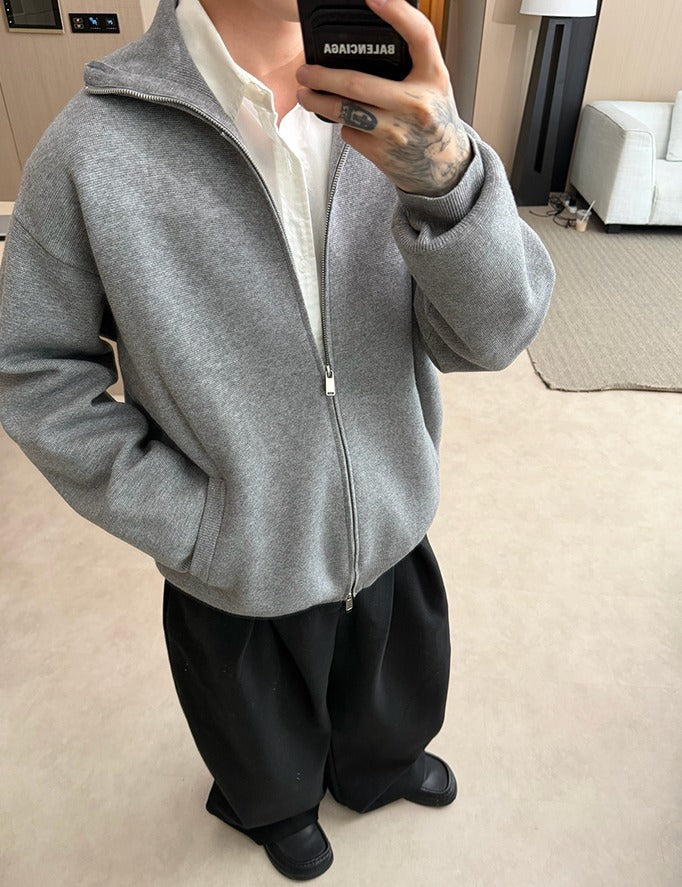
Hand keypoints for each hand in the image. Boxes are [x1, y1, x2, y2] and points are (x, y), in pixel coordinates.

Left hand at [295, 0, 472, 197]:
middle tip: (305, 71)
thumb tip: (376, 31)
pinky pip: (351, 133)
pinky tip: (351, 122)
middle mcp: (416, 104)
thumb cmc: (432, 119)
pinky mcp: (382, 153)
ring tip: (306, 95)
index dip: (397, 13)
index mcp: (433, 78)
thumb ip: (413, 60)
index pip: (420, 36)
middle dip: (323, 77)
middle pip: (358, 84)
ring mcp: (397, 131)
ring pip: (345, 112)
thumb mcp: (433, 84)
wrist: (443, 168)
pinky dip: (346, 126)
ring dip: (318, 102)